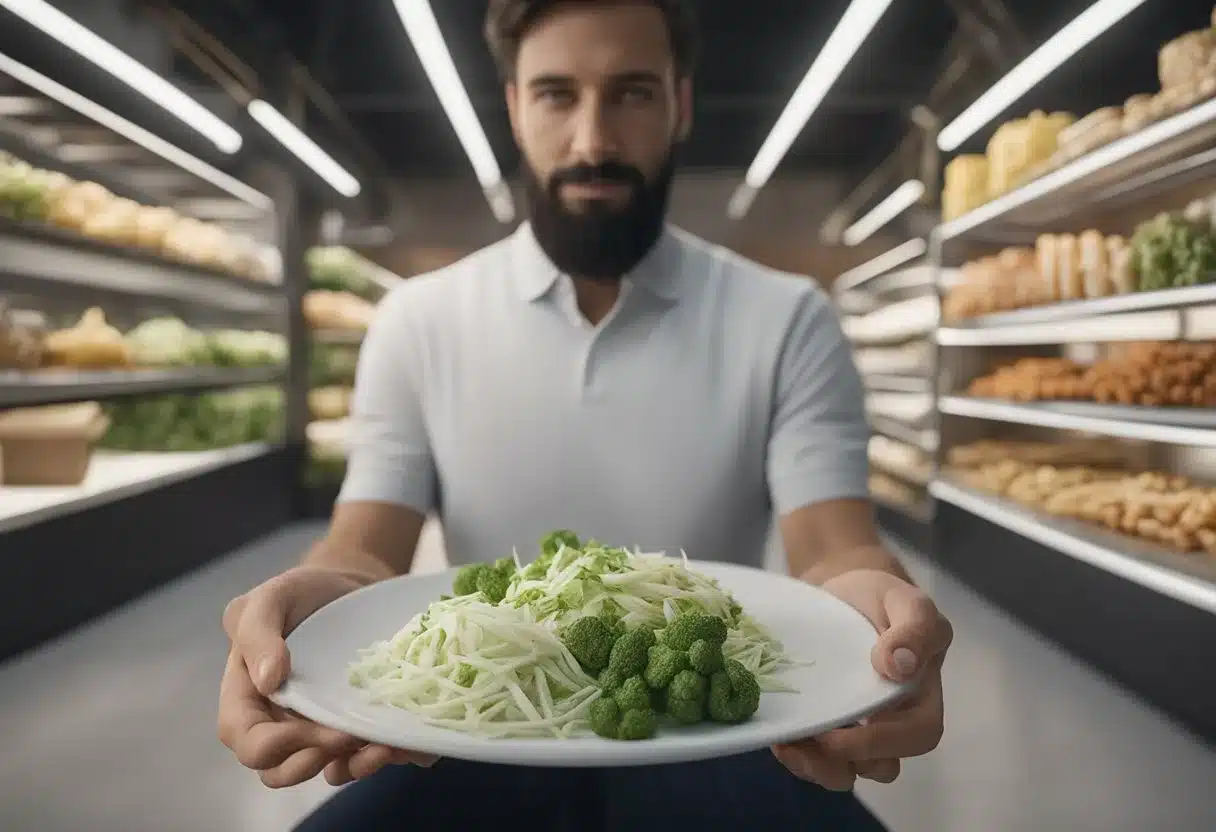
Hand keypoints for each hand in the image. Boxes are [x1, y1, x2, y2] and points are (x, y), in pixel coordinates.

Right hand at [217, 566, 437, 787]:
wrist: (348, 583)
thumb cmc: (300, 592)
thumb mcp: (270, 599)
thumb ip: (257, 634)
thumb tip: (268, 681)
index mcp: (248, 696)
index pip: (247, 740)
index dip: (274, 746)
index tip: (307, 727)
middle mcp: (280, 720)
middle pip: (280, 769)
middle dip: (312, 762)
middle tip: (347, 737)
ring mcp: (318, 726)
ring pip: (326, 769)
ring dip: (354, 768)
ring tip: (383, 747)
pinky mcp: (354, 724)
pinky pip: (365, 754)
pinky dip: (384, 755)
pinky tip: (406, 741)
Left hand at [773, 569, 951, 790]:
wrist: (845, 590)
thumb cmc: (882, 597)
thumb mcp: (907, 600)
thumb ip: (915, 629)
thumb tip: (900, 667)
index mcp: (921, 695)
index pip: (916, 735)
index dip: (879, 744)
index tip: (837, 735)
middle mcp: (892, 720)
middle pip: (879, 765)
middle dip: (840, 764)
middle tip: (805, 741)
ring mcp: (857, 727)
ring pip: (845, 770)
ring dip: (815, 767)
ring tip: (787, 745)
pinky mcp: (824, 723)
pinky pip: (815, 755)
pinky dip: (796, 753)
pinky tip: (778, 734)